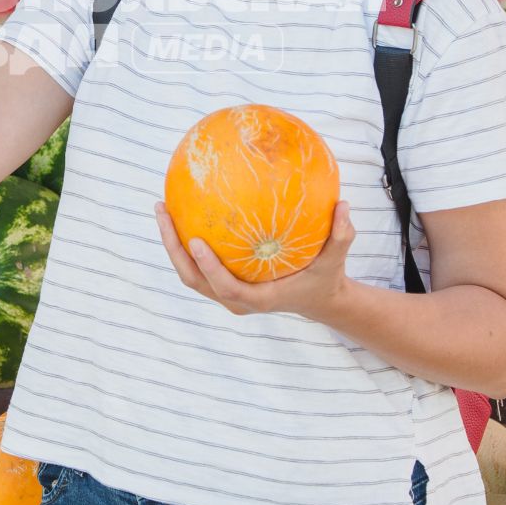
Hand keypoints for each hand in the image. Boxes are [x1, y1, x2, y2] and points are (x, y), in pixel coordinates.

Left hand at [156, 201, 355, 322]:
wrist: (317, 299)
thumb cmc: (325, 277)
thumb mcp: (337, 259)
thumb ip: (342, 235)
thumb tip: (344, 205)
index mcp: (259, 298)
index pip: (227, 288)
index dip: (209, 268)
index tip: (195, 240)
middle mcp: (237, 299)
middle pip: (194, 279)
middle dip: (174, 249)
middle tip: (163, 213)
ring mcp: (226, 292)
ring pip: (189, 272)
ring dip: (171, 243)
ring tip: (161, 208)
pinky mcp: (223, 282)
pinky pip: (196, 263)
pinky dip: (184, 242)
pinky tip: (181, 208)